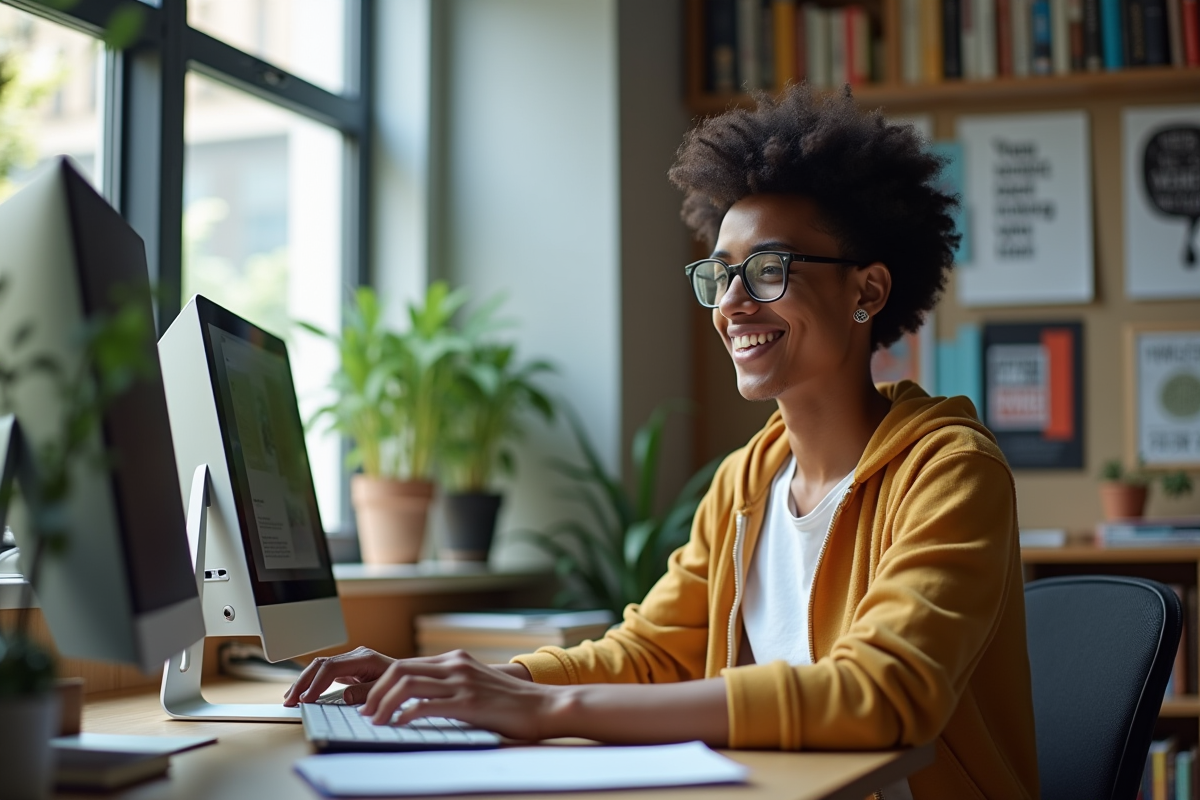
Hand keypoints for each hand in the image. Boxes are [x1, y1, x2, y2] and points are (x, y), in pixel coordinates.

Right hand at [283, 646, 394, 705]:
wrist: (410, 675)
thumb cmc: (401, 683)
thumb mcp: (386, 689)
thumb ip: (366, 692)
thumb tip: (344, 696)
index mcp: (364, 658)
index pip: (332, 667)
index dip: (316, 683)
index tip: (306, 699)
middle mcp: (355, 656)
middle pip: (321, 664)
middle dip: (303, 682)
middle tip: (290, 700)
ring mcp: (350, 661)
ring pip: (320, 666)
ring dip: (303, 682)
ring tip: (290, 698)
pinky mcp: (348, 668)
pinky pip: (325, 672)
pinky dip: (312, 682)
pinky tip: (302, 693)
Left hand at [356, 650, 556, 740]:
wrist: (543, 706)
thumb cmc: (510, 703)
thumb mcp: (476, 685)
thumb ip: (451, 686)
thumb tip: (418, 702)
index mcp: (455, 660)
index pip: (405, 665)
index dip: (380, 684)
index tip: (369, 703)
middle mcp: (455, 666)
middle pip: (400, 669)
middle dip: (375, 692)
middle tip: (366, 713)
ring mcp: (462, 683)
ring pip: (408, 684)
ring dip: (384, 703)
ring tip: (376, 721)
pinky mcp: (469, 703)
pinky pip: (427, 704)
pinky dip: (406, 715)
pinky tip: (399, 726)